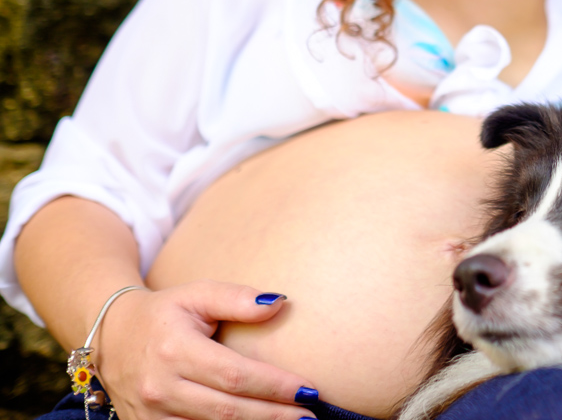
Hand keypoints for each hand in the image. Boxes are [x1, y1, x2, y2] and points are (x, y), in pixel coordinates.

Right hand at [91, 281, 319, 419]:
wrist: (110, 335)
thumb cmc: (165, 312)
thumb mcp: (198, 294)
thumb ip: (237, 298)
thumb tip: (279, 303)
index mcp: (175, 350)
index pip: (235, 375)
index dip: (274, 386)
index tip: (309, 391)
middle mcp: (160, 387)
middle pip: (227, 411)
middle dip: (273, 417)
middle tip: (310, 418)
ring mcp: (149, 415)